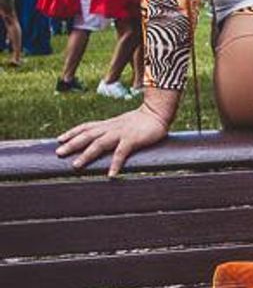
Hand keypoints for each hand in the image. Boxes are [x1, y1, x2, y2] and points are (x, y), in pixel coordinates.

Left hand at [56, 100, 171, 176]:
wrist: (158, 113)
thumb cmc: (142, 121)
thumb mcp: (123, 124)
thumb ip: (113, 131)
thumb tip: (104, 140)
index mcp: (108, 124)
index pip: (86, 127)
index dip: (72, 132)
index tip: (59, 139)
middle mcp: (111, 127)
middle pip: (87, 135)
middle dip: (72, 143)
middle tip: (59, 152)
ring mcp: (121, 133)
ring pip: (99, 143)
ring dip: (86, 154)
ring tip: (76, 165)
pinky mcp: (132, 139)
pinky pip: (121, 153)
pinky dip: (115, 163)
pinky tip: (111, 175)